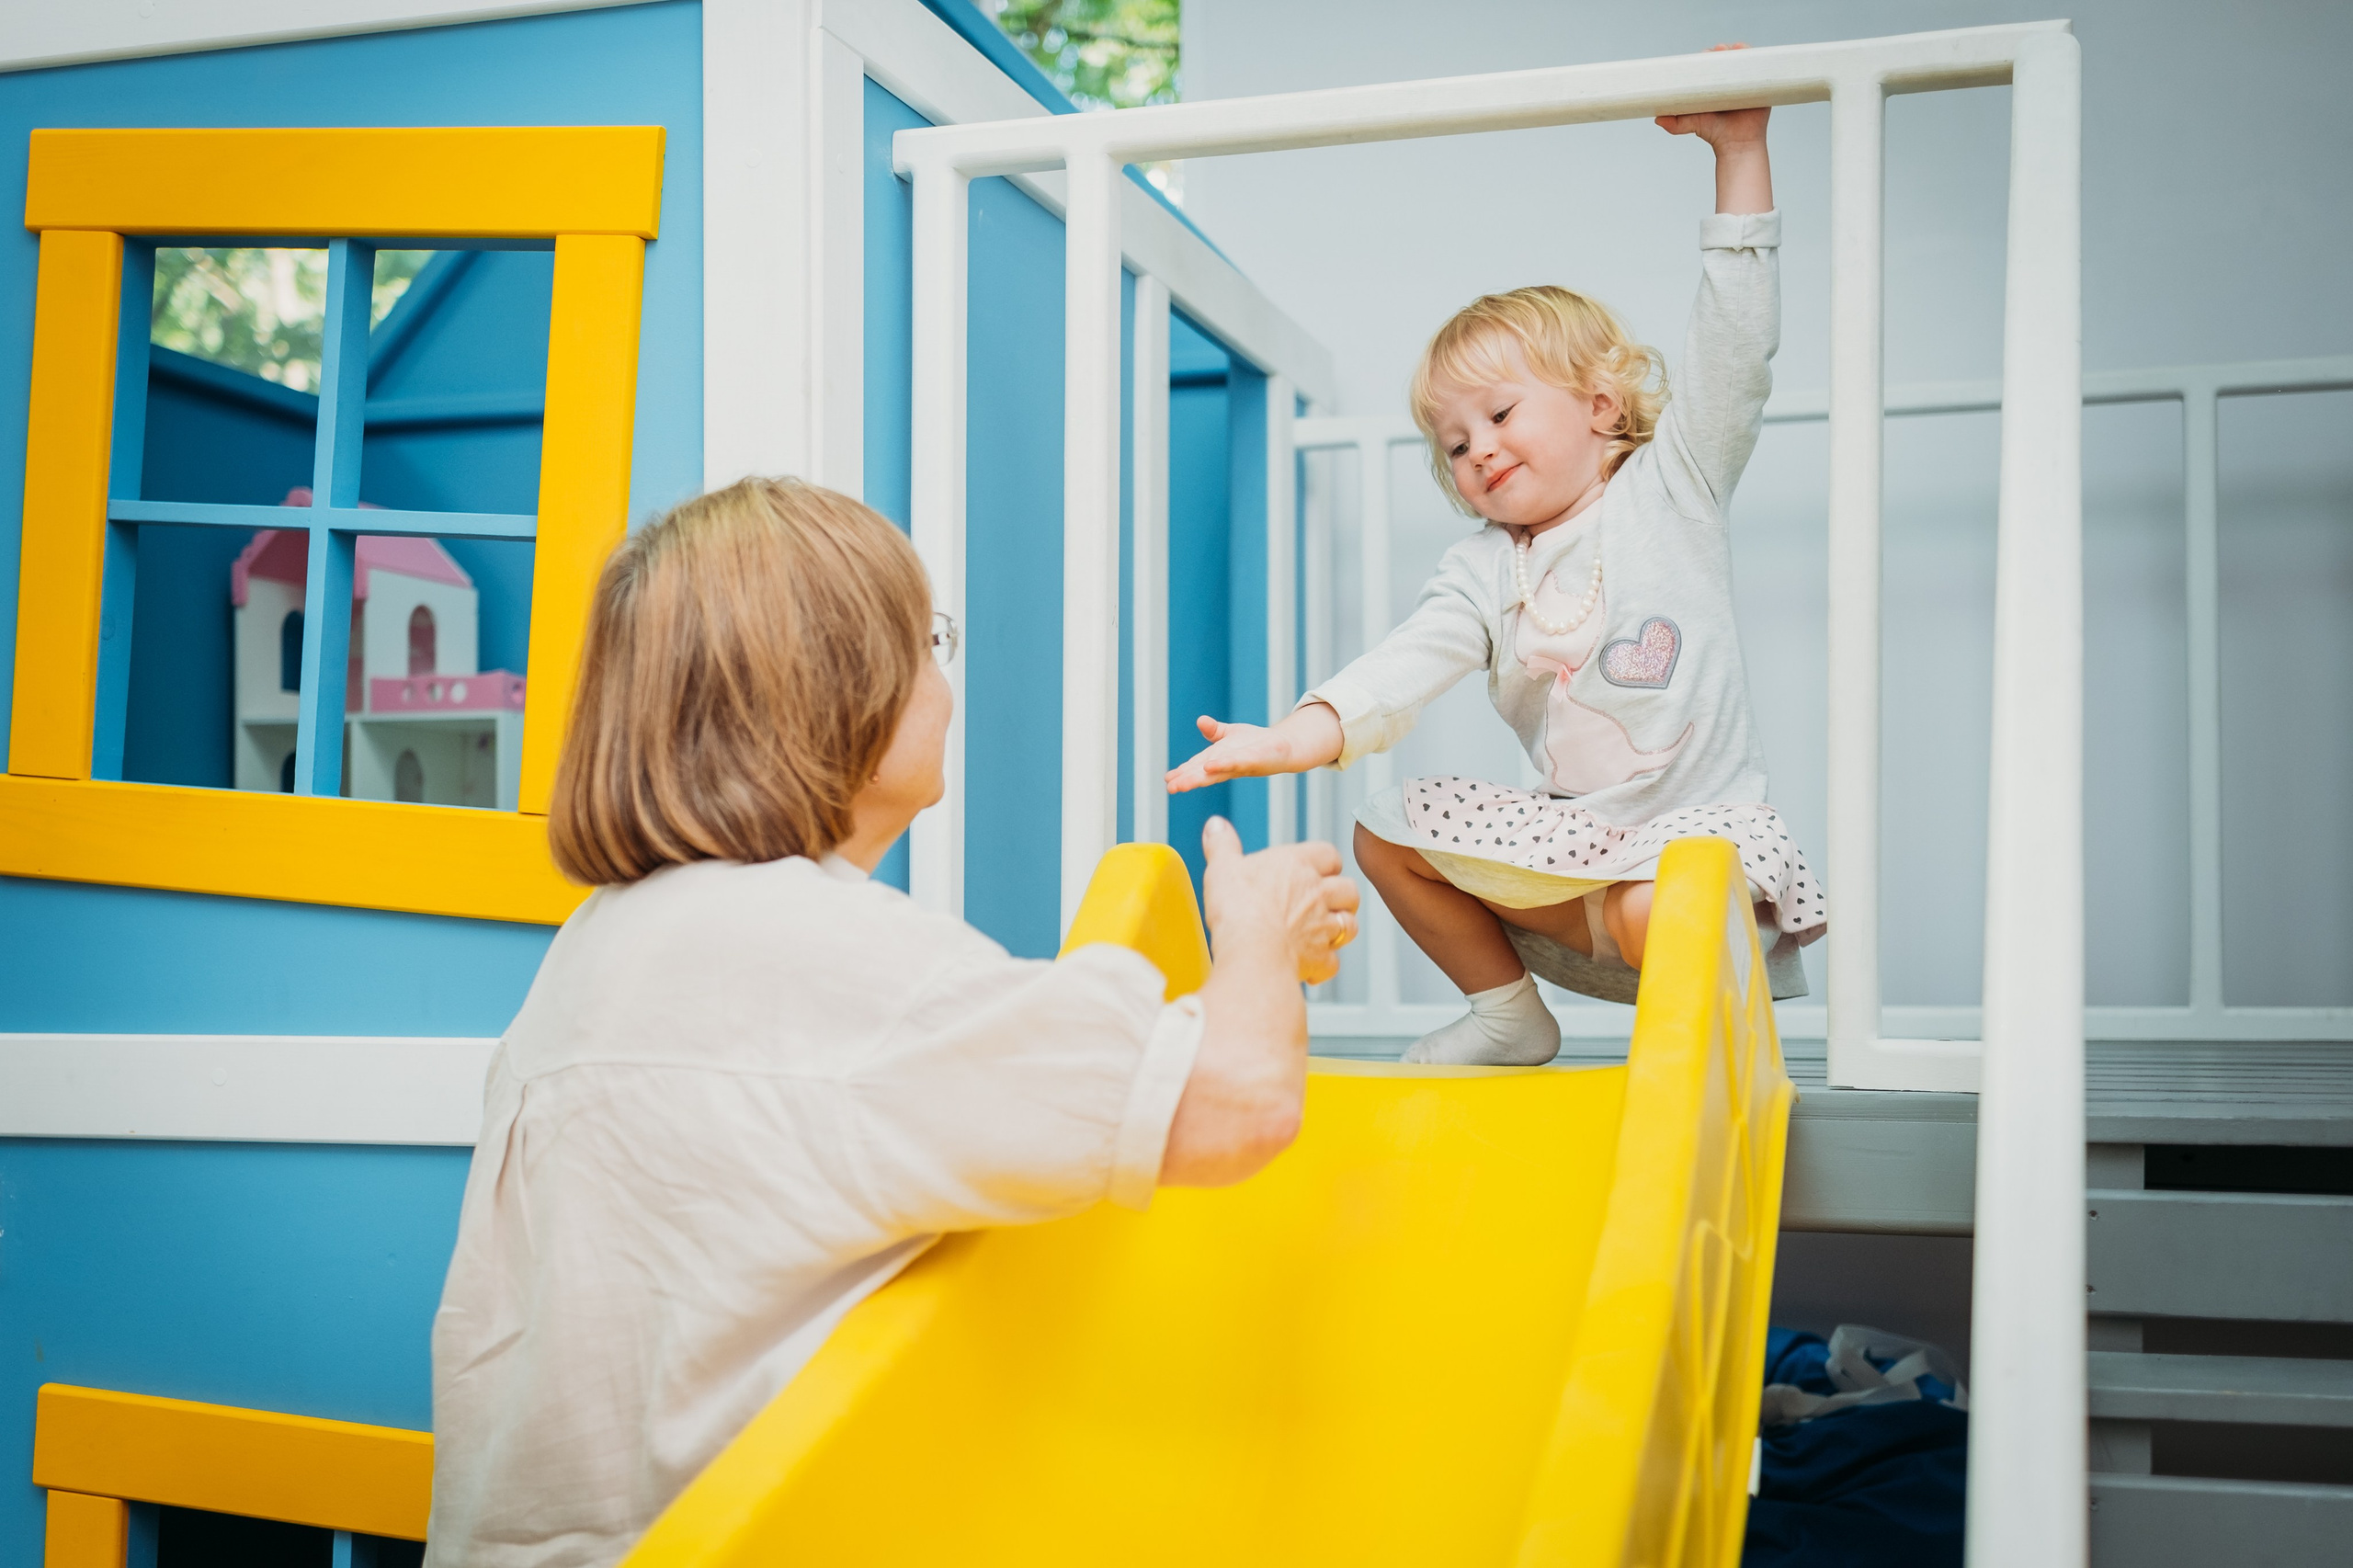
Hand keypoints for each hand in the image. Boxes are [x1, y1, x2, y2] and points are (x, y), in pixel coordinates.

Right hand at [1166, 703, 1343, 794]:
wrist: (1285, 747)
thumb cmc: (1256, 743)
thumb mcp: (1230, 734)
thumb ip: (1214, 731)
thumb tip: (1200, 721)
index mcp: (1217, 759)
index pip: (1196, 767)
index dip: (1182, 773)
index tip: (1167, 780)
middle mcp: (1226, 766)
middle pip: (1203, 774)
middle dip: (1186, 781)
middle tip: (1170, 788)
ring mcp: (1240, 765)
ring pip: (1216, 773)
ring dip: (1199, 778)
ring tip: (1182, 784)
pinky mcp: (1254, 760)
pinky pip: (1236, 763)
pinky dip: (1223, 764)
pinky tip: (1210, 766)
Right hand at [1201, 817, 1359, 985]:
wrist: (1252, 951)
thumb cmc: (1238, 909)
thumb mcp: (1222, 868)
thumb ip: (1222, 845)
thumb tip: (1216, 825)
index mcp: (1297, 865)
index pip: (1328, 853)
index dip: (1325, 862)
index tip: (1317, 868)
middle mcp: (1317, 893)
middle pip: (1349, 890)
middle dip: (1342, 896)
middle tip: (1327, 902)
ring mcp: (1322, 927)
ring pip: (1349, 925)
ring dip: (1340, 929)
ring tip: (1324, 933)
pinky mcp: (1320, 958)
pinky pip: (1332, 963)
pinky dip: (1324, 966)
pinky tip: (1309, 967)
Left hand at [1656, 42, 1769, 150]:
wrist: (1737, 145)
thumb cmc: (1715, 134)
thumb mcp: (1692, 124)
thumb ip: (1675, 123)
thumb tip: (1657, 120)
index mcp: (1713, 88)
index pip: (1709, 67)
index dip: (1706, 58)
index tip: (1704, 54)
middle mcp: (1728, 83)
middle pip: (1725, 60)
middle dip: (1721, 51)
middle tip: (1716, 51)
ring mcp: (1744, 83)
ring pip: (1740, 61)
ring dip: (1735, 51)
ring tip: (1729, 50)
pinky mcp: (1758, 86)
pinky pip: (1757, 68)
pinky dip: (1752, 57)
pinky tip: (1746, 51)